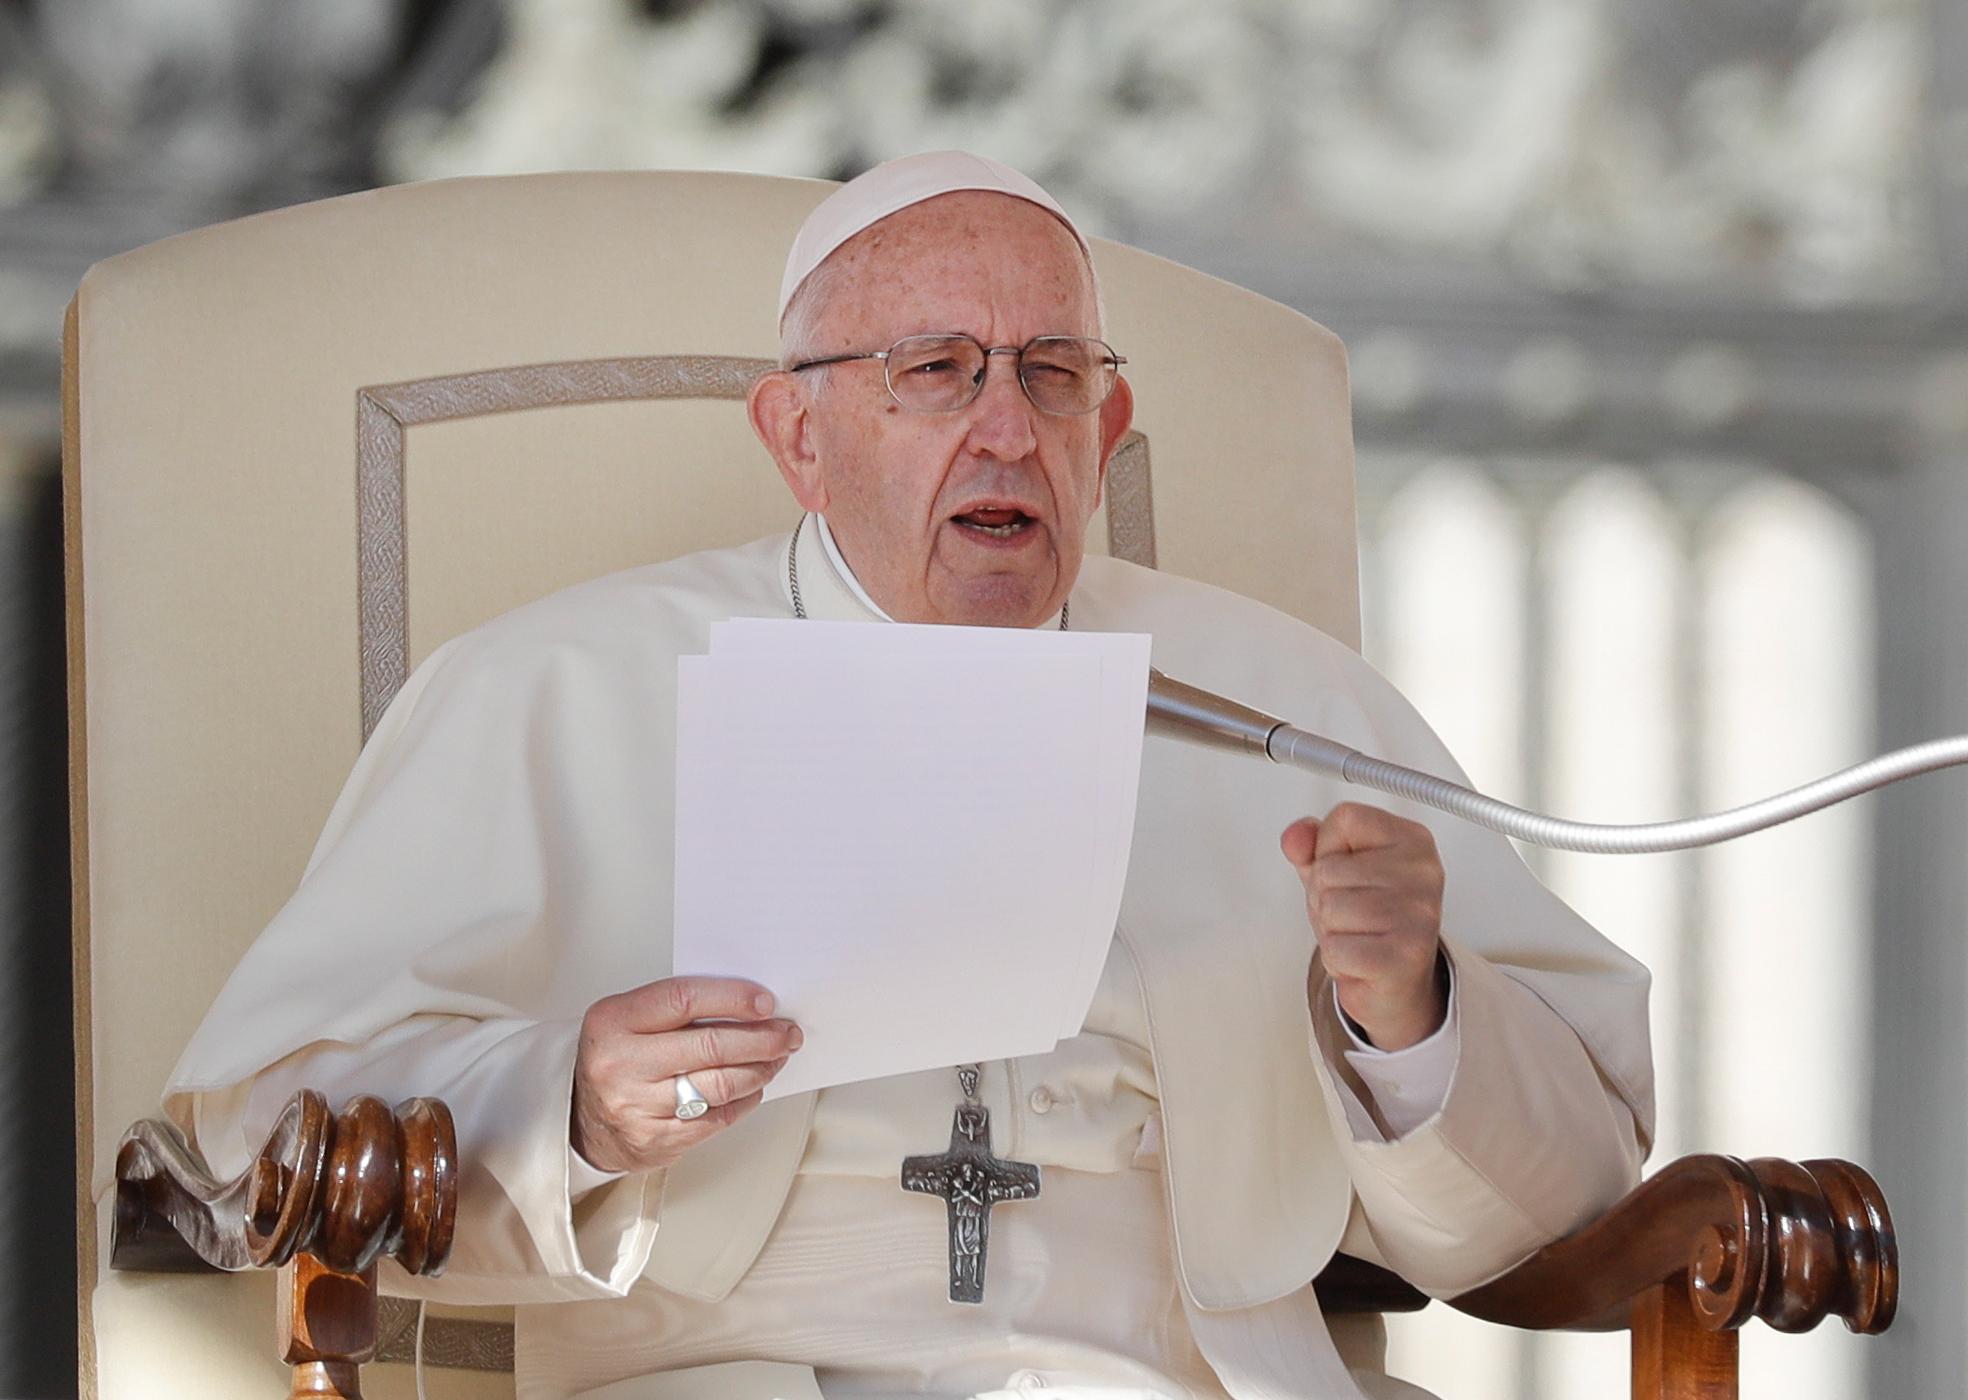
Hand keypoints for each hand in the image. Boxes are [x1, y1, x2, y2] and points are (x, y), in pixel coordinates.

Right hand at [571, 976, 802, 1173]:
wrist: (579, 1119)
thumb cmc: (616, 1059)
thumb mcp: (628, 1019)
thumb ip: (678, 1008)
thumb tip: (749, 1005)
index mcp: (613, 1022)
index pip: (684, 999)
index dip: (732, 998)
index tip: (766, 1001)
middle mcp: (621, 1064)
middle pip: (710, 1047)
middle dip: (761, 1038)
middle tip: (787, 1032)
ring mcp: (637, 1107)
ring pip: (720, 1085)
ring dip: (760, 1068)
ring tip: (778, 1056)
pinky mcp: (656, 1140)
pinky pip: (717, 1118)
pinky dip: (746, 1099)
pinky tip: (756, 1085)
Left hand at [1281, 803, 1446, 1051]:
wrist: (1397, 984)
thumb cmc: (1368, 921)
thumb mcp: (1335, 872)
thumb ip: (1310, 846)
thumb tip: (1294, 837)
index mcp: (1413, 839)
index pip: (1345, 818)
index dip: (1328, 848)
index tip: (1349, 872)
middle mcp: (1424, 872)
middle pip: (1329, 869)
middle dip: (1325, 898)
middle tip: (1353, 916)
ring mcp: (1419, 914)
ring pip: (1330, 908)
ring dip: (1331, 931)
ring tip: (1358, 936)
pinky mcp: (1406, 955)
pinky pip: (1336, 949)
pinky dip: (1337, 960)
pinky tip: (1361, 961)